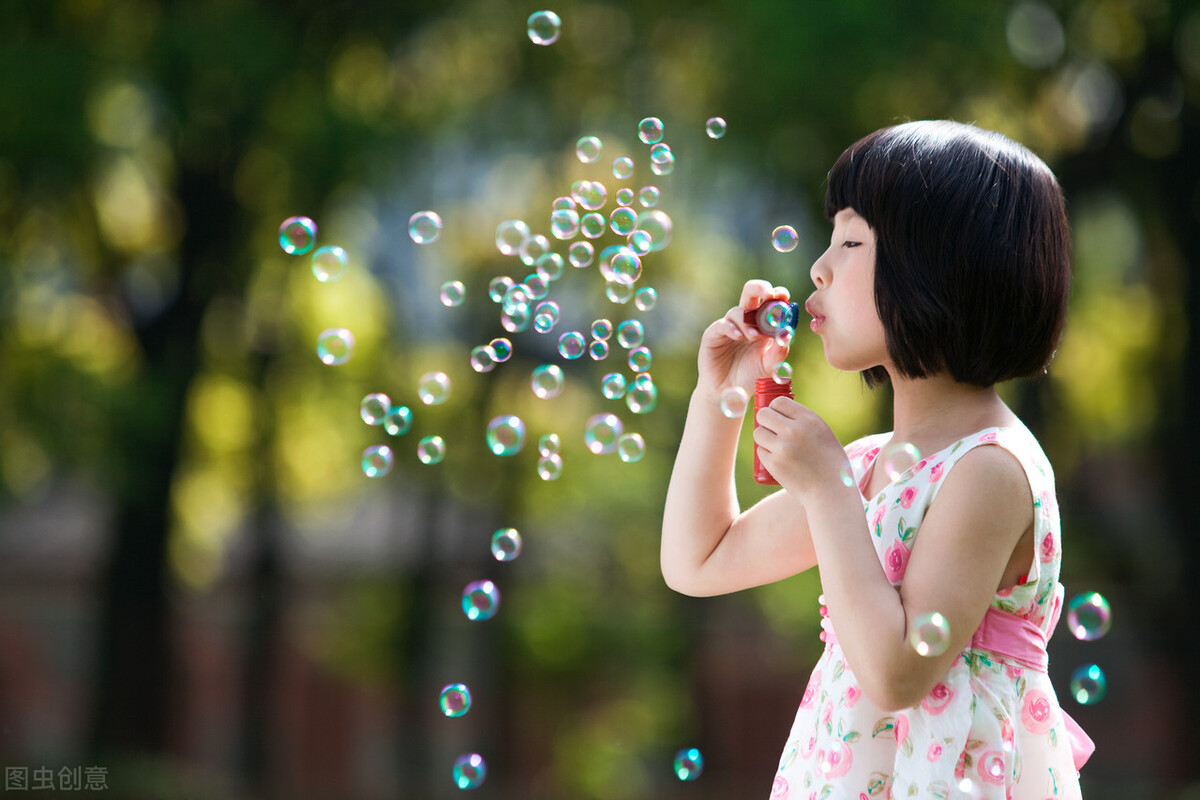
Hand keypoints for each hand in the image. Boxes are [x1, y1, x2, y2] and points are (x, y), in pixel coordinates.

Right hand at [697, 280, 790, 398]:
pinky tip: (738, 337)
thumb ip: (779, 351)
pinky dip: (731, 328)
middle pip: (750, 293)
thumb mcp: (769, 365)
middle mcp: (746, 321)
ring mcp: (729, 326)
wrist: (727, 392)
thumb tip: (788, 333)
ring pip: (738, 311)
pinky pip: (722, 325)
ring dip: (748, 320)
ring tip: (754, 336)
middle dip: (760, 288)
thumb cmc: (749, 376)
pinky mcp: (713, 335)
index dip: (777, 295)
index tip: (784, 296)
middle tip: (769, 293)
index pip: (770, 302)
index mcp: (762, 324)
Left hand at [752, 395, 847, 498]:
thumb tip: (779, 412)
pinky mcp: (774, 464)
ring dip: (764, 438)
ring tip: (775, 446)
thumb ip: (804, 421)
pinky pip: (760, 451)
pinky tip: (779, 460)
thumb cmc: (830, 462)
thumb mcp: (823, 433)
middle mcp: (794, 431)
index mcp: (809, 420)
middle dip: (765, 421)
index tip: (777, 416)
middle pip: (763, 415)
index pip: (779, 402)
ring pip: (758, 433)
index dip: (775, 408)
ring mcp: (782, 448)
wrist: (831, 491)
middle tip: (771, 430)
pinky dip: (766, 455)